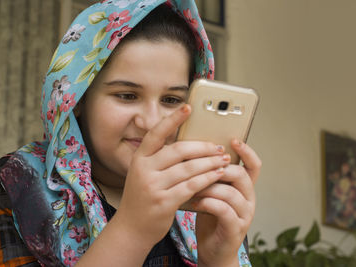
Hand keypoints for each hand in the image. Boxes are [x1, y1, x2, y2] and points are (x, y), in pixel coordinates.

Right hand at [114, 104, 230, 247]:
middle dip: (203, 147)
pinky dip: (208, 179)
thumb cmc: (143, 198)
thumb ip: (160, 159)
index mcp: (139, 158)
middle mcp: (143, 170)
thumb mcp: (144, 174)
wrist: (132, 228)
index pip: (156, 133)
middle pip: (179, 150)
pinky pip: (192, 186)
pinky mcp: (164, 202)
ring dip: (210, 162)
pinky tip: (218, 175)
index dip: (173, 119)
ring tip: (224, 159)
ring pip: (189, 168)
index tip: (188, 107)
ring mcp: (153, 186)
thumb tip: (190, 144)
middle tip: (219, 147)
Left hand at [194, 140, 261, 266]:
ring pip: (230, 192)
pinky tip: (194, 203)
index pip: (254, 165)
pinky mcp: (235, 228)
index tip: (233, 139)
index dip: (247, 151)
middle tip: (200, 167)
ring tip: (191, 188)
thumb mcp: (212, 191)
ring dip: (208, 188)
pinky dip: (207, 204)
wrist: (213, 249)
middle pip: (241, 175)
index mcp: (244, 187)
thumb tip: (194, 150)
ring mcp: (244, 214)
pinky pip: (224, 210)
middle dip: (219, 168)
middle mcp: (249, 198)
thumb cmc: (209, 216)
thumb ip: (211, 174)